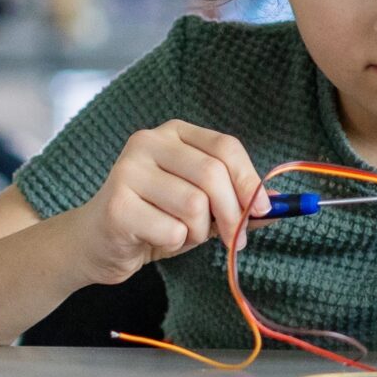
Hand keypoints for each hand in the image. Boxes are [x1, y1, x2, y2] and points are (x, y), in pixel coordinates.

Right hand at [69, 121, 268, 284]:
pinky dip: (175, 243)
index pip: (226, 147)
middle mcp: (147, 142)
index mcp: (174, 133)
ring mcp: (127, 171)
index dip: (250, 180)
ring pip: (194, 205)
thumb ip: (237, 200)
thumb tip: (279, 205)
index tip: (263, 209)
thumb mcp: (202, 205)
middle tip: (235, 238)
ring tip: (182, 234)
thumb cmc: (155, 218)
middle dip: (233, 213)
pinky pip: (171, 230)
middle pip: (213, 175)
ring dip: (199, 232)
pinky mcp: (117, 206)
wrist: (97, 243)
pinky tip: (155, 238)